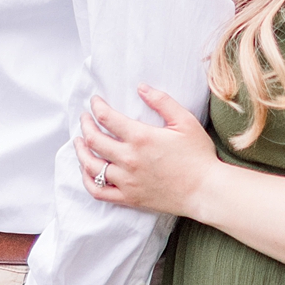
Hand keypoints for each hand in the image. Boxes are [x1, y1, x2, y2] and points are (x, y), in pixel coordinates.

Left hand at [75, 86, 218, 217]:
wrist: (205, 190)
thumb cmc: (198, 155)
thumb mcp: (185, 121)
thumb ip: (161, 101)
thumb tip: (140, 87)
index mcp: (141, 138)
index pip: (107, 118)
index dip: (97, 107)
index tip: (95, 102)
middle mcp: (129, 159)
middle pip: (94, 140)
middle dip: (85, 125)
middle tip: (84, 118)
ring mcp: (127, 181)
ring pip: (91, 166)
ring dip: (80, 151)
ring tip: (79, 141)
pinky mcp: (129, 197)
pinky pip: (98, 191)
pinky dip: (87, 179)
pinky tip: (87, 170)